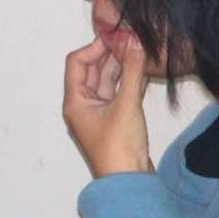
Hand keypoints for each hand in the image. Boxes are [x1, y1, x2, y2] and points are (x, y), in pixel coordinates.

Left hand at [63, 33, 153, 177]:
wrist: (129, 180)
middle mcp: (83, 105)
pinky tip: (144, 68)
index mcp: (75, 101)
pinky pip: (120, 93)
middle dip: (110, 54)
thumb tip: (135, 43)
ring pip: (108, 81)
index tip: (116, 36)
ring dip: (122, 66)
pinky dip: (130, 80)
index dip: (94, 47)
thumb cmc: (119, 146)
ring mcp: (99, 112)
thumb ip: (132, 72)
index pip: (77, 63)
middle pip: (93, 70)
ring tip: (139, 48)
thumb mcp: (126, 105)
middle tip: (131, 39)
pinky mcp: (115, 120)